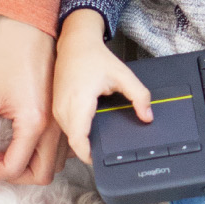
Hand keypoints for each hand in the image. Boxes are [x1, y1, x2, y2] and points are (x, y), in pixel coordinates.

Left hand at [0, 15, 61, 184]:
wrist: (28, 27)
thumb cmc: (7, 56)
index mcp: (35, 123)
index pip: (14, 168)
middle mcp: (55, 126)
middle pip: (41, 174)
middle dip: (13, 177)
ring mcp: (62, 119)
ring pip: (55, 162)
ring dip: (29, 166)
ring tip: (3, 151)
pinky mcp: (62, 111)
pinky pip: (59, 147)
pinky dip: (41, 153)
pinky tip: (19, 139)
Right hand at [52, 9, 153, 163]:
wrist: (75, 43)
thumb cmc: (95, 58)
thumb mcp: (123, 75)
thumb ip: (139, 96)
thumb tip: (147, 116)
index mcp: (79, 102)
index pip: (78, 140)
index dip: (88, 155)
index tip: (101, 160)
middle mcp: (64, 107)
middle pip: (74, 141)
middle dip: (89, 149)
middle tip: (107, 151)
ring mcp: (57, 108)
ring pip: (69, 136)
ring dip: (82, 141)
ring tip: (100, 141)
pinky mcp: (56, 107)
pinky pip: (66, 128)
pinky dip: (77, 132)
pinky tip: (90, 128)